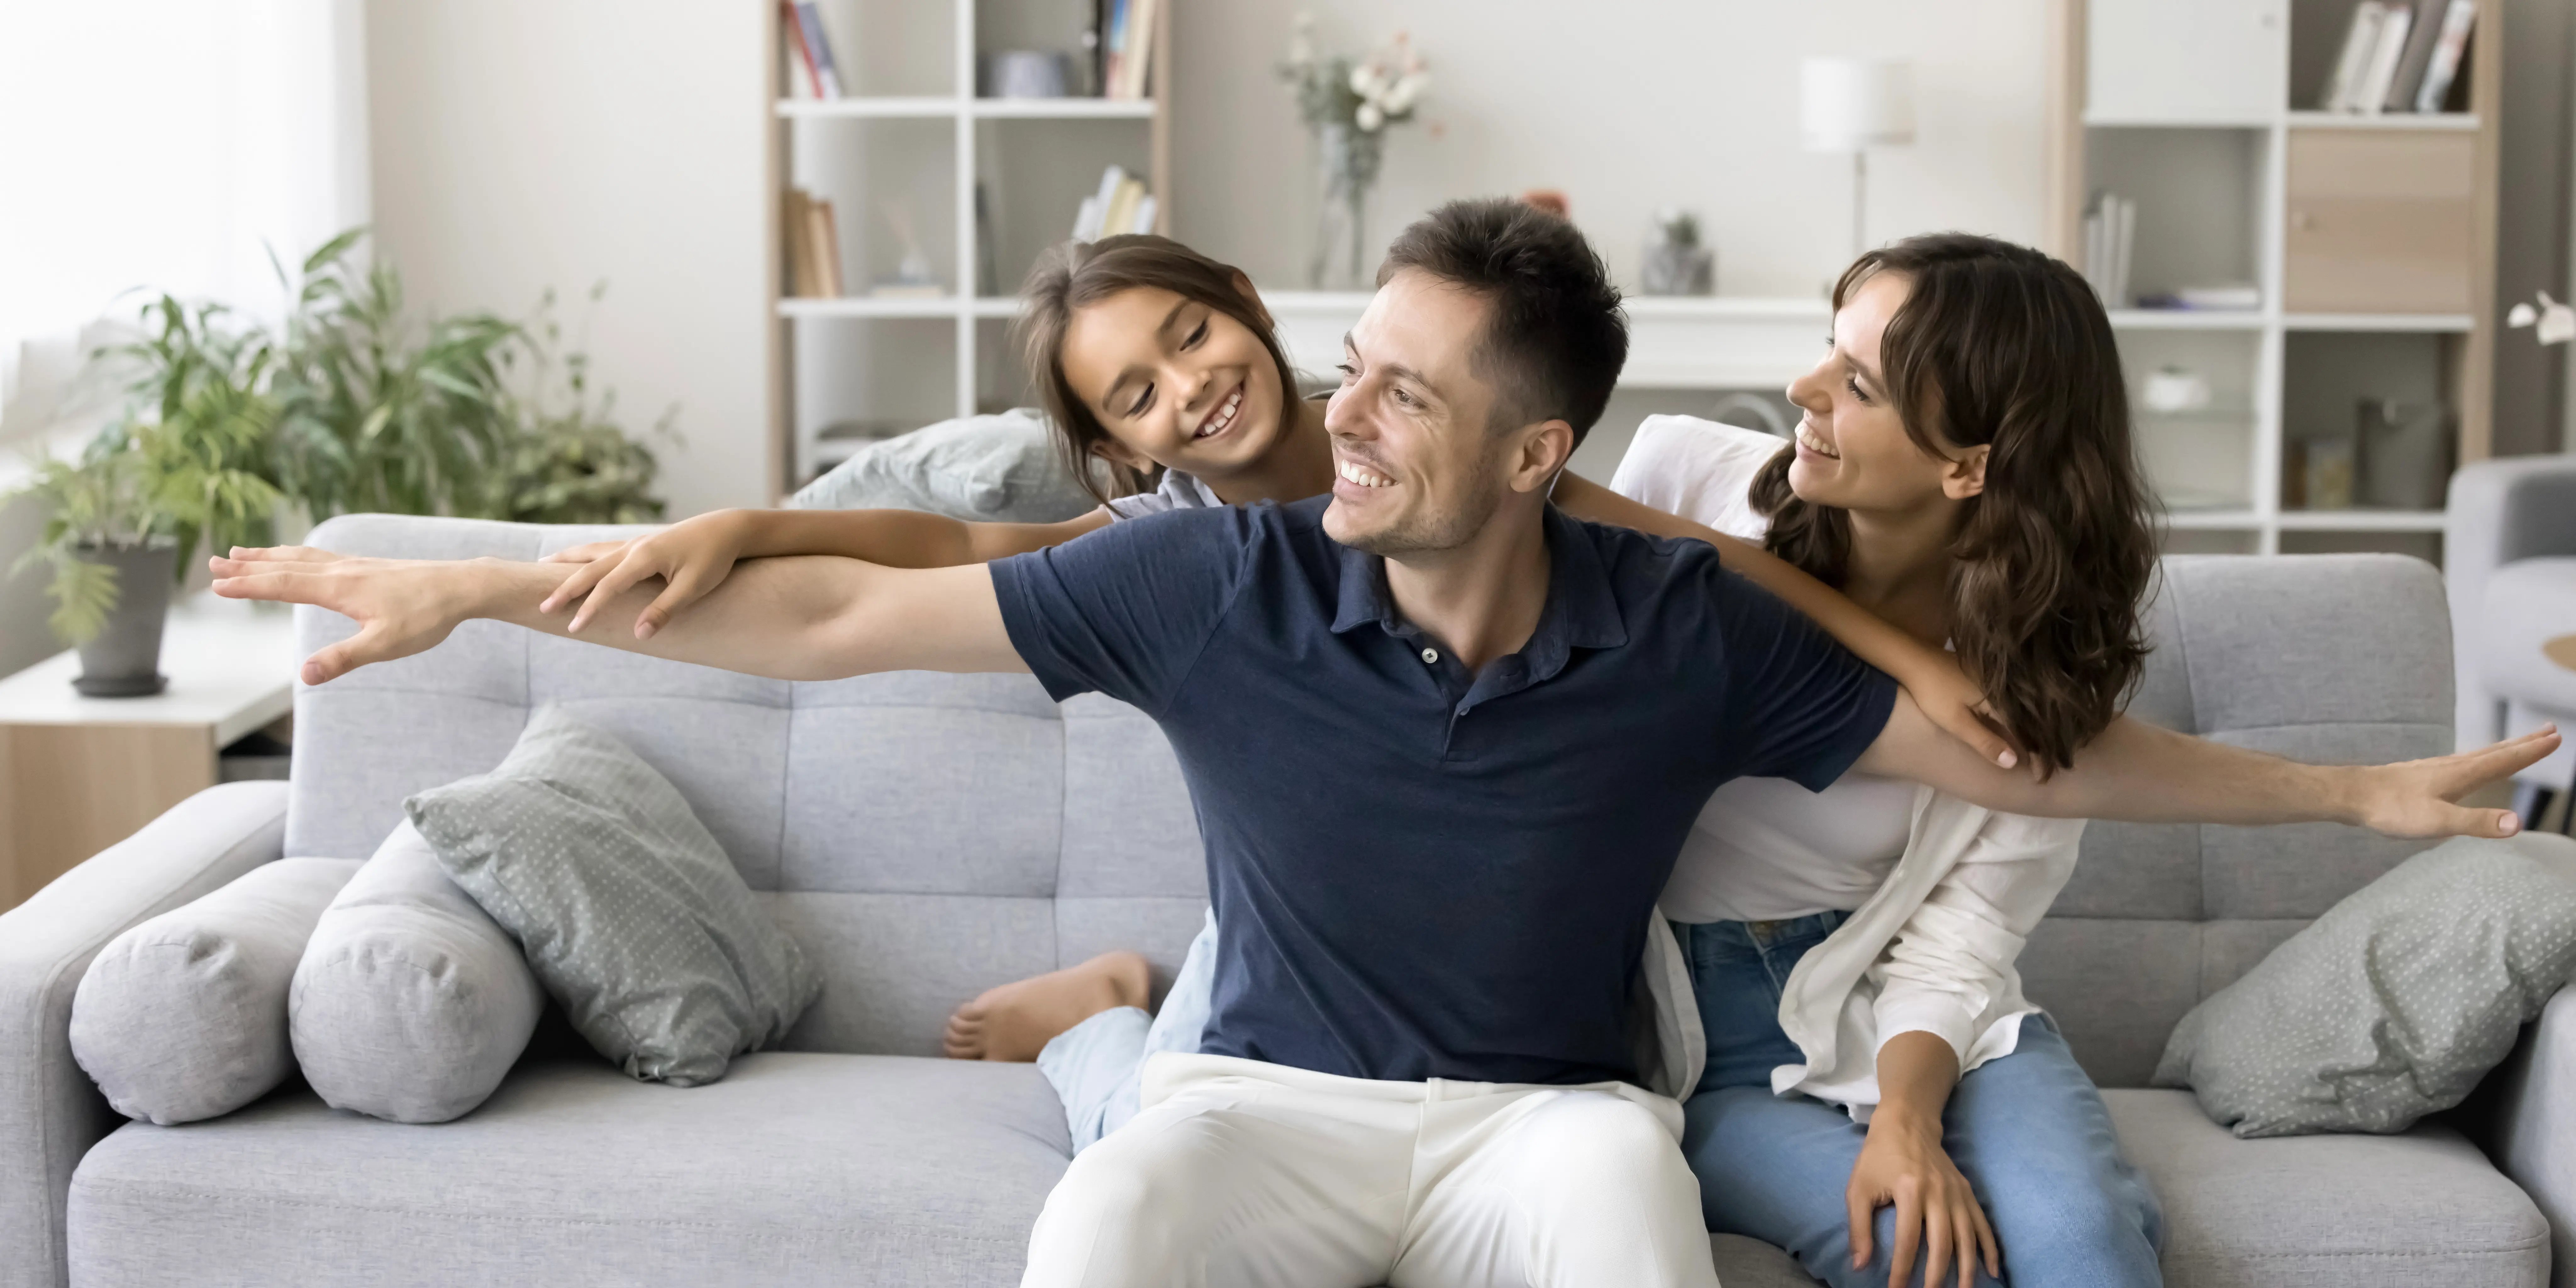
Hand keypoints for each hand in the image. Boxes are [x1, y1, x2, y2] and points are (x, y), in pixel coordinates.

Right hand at [209, 546, 482, 685]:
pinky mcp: (368, 566)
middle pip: (284, 566)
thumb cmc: (427, 617)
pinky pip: (321, 557)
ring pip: (301, 557)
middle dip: (248, 566)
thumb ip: (344, 659)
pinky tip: (296, 557)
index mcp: (339, 588)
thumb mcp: (385, 645)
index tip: (217, 585)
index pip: (282, 585)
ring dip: (269, 556)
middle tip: (214, 563)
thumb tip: (305, 675)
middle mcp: (342, 570)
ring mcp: (354, 565)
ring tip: (242, 553)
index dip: (248, 586)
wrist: (462, 586)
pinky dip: (296, 554)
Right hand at [538, 510, 750, 637]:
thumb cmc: (714, 559)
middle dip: (565, 588)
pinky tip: (578, 559)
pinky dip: (586, 554)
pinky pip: (605, 548)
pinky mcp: (641, 543)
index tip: (572, 627)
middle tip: (542, 606)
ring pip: (593, 551)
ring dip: (567, 560)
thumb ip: (665, 610)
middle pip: (591, 568)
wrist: (728, 529)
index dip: (589, 608)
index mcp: (643, 557)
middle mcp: (633, 547)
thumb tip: (639, 634)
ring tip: (541, 565)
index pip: (608, 586)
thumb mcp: (694, 588)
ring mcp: (636, 542)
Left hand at [1848, 1110, 1996, 1287]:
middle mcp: (1938, 1193)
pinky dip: (1990, 1248)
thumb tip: (1859, 1265)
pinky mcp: (1967, 1191)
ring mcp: (1956, 1192)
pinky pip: (1983, 1224)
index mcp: (1909, 1190)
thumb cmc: (1877, 1157)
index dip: (1902, 1271)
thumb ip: (1858, 1227)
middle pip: (1942, 1244)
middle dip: (1937, 1277)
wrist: (1907, 1123)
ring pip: (1967, 1238)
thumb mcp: (1858, 1188)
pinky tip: (1994, 1270)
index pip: (1907, 1241)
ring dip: (1968, 1269)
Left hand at [1900, 654, 2020, 773]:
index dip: (2024, 745)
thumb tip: (2013, 763)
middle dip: (2020, 735)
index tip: (2032, 763)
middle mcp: (1999, 685)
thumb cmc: (1934, 693)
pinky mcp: (1977, 672)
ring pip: (2004, 705)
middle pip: (2015, 715)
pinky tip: (1995, 720)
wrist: (1912, 658)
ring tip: (2015, 742)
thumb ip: (1985, 741)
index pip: (2019, 726)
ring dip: (2009, 722)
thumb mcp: (1958, 722)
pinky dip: (1996, 710)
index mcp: (1998, 698)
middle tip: (2028, 757)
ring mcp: (1987, 676)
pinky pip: (1994, 696)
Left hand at [2338, 726, 2559, 838]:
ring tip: (2521, 743)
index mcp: (2462, 775)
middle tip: (2551, 730)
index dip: (2532, 751)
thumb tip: (2516, 824)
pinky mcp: (2425, 775)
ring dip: (2505, 747)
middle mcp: (2453, 766)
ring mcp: (2438, 769)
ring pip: (2480, 754)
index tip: (2557, 737)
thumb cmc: (2391, 810)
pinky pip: (2464, 762)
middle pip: (2497, 751)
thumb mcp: (2438, 822)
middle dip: (2525, 742)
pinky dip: (2481, 758)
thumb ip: (2476, 823)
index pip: (2506, 760)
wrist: (2352, 795)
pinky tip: (2475, 764)